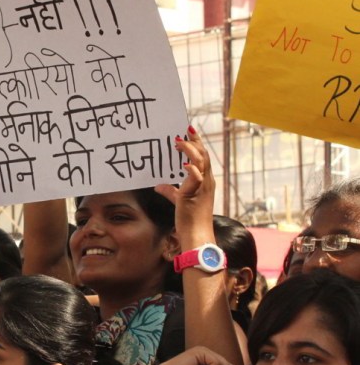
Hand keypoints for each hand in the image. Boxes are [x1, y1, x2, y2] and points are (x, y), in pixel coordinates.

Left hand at [154, 126, 214, 242]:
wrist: (196, 234)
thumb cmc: (189, 219)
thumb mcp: (179, 201)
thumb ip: (170, 191)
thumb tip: (159, 186)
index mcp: (204, 182)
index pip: (202, 159)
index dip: (197, 145)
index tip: (189, 133)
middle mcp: (207, 182)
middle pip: (204, 156)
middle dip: (195, 141)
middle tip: (186, 130)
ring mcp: (203, 187)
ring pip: (201, 162)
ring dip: (190, 150)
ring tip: (180, 142)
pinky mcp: (195, 194)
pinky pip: (196, 178)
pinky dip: (192, 170)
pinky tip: (185, 164)